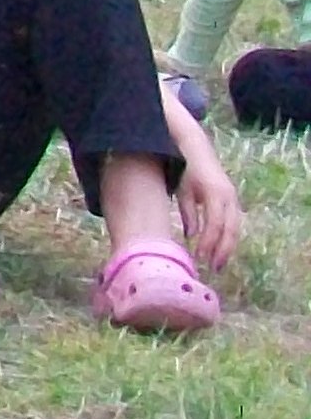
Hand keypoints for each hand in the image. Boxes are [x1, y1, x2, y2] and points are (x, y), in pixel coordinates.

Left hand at [177, 152, 241, 269]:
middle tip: (213, 268)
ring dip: (227, 247)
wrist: (197, 150)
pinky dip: (228, 238)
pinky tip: (220, 250)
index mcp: (216, 194)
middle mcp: (229, 198)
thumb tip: (191, 236)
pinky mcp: (233, 201)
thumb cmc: (185, 171)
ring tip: (217, 264)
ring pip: (235, 229)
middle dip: (222, 250)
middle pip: (230, 230)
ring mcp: (234, 199)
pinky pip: (234, 224)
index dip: (209, 243)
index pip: (215, 224)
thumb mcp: (183, 191)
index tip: (200, 257)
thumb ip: (188, 213)